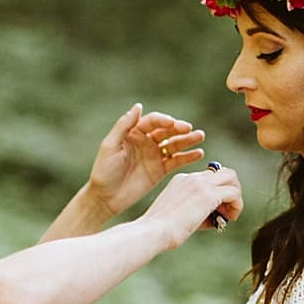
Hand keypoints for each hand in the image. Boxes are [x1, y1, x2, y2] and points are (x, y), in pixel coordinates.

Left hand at [87, 103, 206, 215]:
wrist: (105, 197)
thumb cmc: (104, 170)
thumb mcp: (110, 145)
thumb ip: (124, 125)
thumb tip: (138, 106)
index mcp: (133, 132)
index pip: (152, 121)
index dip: (163, 120)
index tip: (172, 123)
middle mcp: (146, 142)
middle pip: (166, 131)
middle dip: (179, 129)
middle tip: (190, 129)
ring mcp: (154, 156)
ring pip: (174, 145)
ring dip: (187, 140)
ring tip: (200, 136)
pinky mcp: (160, 170)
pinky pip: (176, 161)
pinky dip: (188, 157)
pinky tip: (198, 153)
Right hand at [142, 162, 241, 248]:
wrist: (153, 231)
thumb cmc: (162, 230)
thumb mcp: (181, 214)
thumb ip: (199, 211)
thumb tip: (218, 217)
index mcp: (182, 179)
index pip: (210, 177)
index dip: (218, 192)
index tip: (217, 210)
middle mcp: (192, 177)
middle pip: (224, 172)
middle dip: (231, 189)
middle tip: (228, 209)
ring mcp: (200, 184)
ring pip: (232, 178)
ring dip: (236, 196)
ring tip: (230, 215)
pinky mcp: (208, 195)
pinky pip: (234, 192)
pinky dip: (237, 205)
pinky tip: (230, 218)